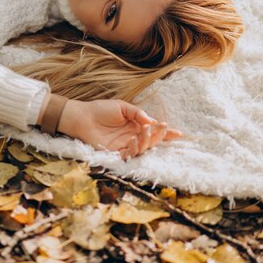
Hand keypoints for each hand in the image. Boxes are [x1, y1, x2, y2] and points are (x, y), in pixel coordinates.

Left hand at [58, 98, 183, 159]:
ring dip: (146, 141)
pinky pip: (129, 155)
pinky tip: (132, 141)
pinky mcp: (116, 153)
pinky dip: (133, 149)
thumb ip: (137, 113)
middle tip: (162, 127)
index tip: (179, 133)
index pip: (154, 130)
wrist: (83, 117)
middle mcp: (133, 136)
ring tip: (143, 131)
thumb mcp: (122, 106)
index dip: (166, 133)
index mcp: (136, 125)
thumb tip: (151, 121)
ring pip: (143, 149)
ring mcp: (125, 145)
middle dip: (159, 136)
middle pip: (152, 141)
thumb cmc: (101, 110)